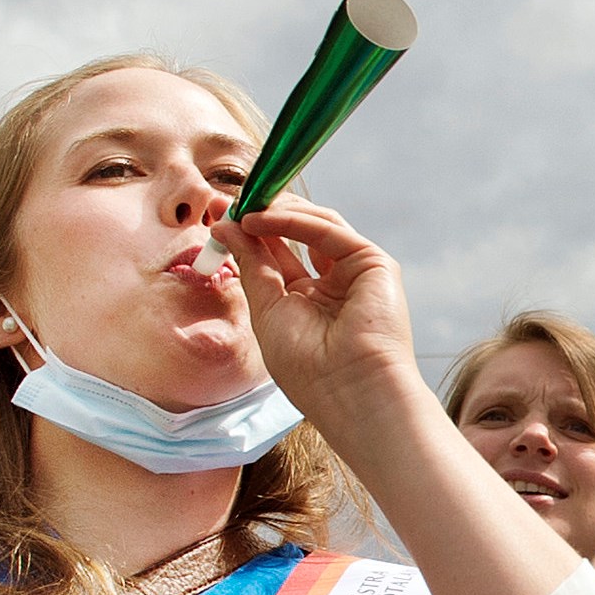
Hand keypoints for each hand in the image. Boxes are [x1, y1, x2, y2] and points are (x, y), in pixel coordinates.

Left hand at [211, 194, 419, 418]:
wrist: (350, 391)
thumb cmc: (308, 368)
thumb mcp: (266, 309)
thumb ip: (251, 264)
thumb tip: (226, 226)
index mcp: (310, 301)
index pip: (279, 255)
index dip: (250, 234)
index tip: (220, 216)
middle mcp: (334, 283)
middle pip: (297, 233)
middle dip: (263, 215)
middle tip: (229, 202)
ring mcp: (356, 272)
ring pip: (316, 224)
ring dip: (276, 211)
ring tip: (241, 208)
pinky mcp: (373, 263)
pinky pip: (328, 230)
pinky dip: (294, 220)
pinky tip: (261, 220)